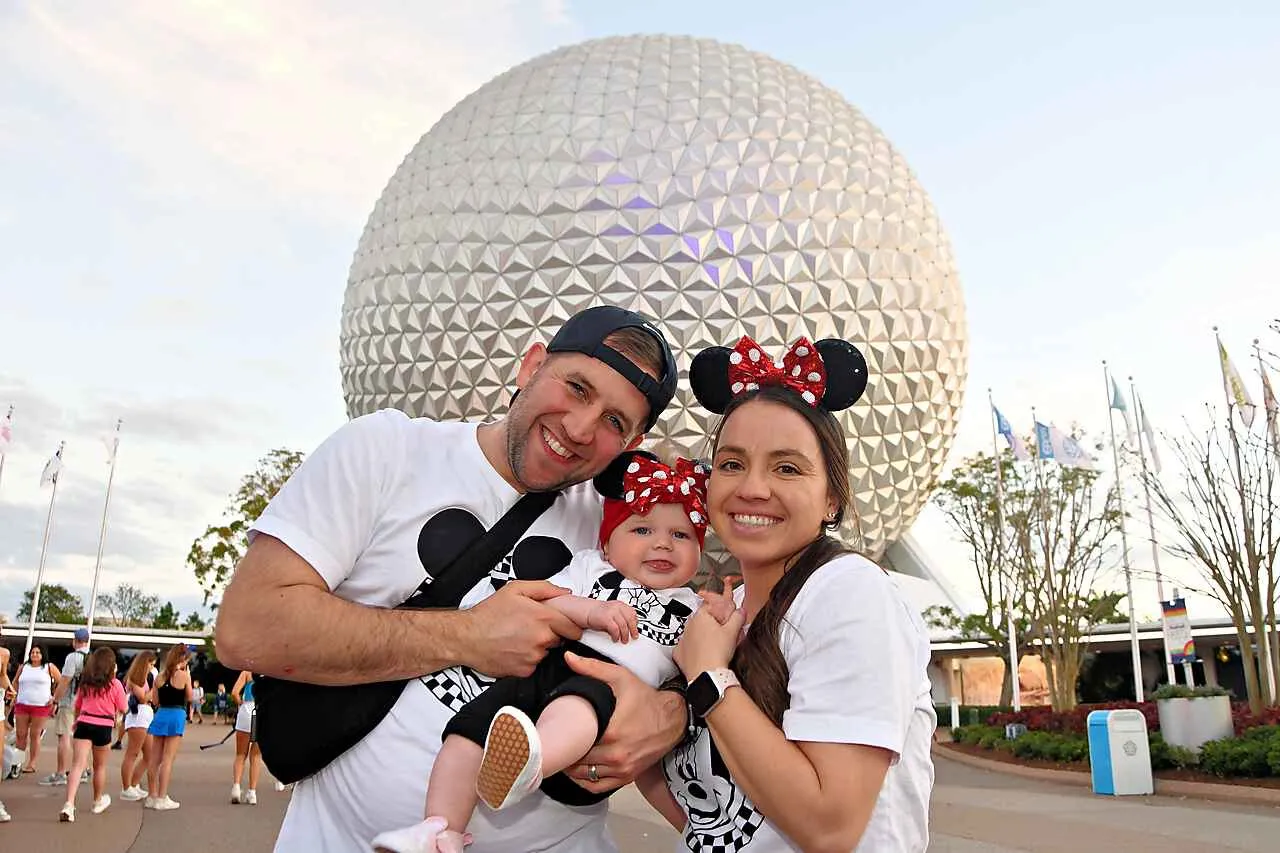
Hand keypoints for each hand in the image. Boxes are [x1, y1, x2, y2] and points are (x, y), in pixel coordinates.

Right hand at [460, 580, 583, 676]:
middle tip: (531, 627)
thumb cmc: (488, 614)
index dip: (569, 625)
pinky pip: (534, 664)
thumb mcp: (515, 589)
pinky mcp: (525, 671)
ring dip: (537, 646)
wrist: (466, 637)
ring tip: (518, 637)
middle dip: (550, 634)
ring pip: (546, 652)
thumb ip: (545, 588)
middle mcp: (541, 639)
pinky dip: (527, 658)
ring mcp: (534, 657)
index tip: (563, 625)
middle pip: (560, 639)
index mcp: (543, 617)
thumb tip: (565, 593)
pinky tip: (513, 649)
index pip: (574, 627)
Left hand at [561, 651, 684, 793]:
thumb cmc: (646, 699)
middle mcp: (617, 755)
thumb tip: (568, 658)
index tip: (554, 731)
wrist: (673, 718)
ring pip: (586, 777)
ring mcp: (623, 768)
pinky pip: (599, 787)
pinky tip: (579, 771)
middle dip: (566, 752)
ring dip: (573, 769)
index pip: (576, 743)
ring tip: (565, 754)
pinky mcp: (628, 776)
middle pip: (578, 761)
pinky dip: (586, 781)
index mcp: (611, 733)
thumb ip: (592, 668)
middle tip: (556, 743)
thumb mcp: (620, 678)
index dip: (562, 738)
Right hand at [588, 600, 638, 643]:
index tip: (636, 629)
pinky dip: (616, 635)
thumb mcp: (613, 612)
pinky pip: (615, 629)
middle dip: (633, 630)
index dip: (636, 622)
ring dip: (624, 635)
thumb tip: (630, 628)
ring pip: (623, 625)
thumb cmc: (599, 613)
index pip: (633, 613)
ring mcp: (611, 612)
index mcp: (620, 604)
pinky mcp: (606, 619)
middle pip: (630, 619)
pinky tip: (615, 638)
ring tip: (623, 640)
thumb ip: (621, 617)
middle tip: (633, 636)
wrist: (586, 611)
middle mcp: (617, 607)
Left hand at [674, 585, 744, 679]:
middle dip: (713, 625)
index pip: (711, 606)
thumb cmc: (717, 653)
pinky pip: (688, 647)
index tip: (728, 619)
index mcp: (700, 616)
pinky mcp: (679, 653)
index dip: (722, 612)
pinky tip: (704, 654)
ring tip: (716, 646)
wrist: (706, 675)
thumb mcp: (733, 632)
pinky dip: (695, 649)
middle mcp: (688, 625)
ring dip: (704, 636)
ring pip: (695, 633)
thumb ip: (737, 617)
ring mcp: (682, 639)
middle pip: (703, 620)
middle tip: (725, 634)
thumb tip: (740, 611)